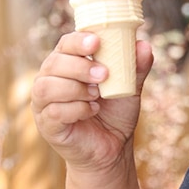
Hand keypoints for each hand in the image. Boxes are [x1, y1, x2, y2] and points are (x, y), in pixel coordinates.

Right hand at [31, 31, 153, 174]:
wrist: (112, 147)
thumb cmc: (116, 112)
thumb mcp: (130, 87)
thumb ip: (136, 67)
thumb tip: (143, 45)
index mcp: (69, 64)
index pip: (65, 44)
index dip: (78, 41)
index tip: (96, 42)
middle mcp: (51, 80)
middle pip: (54, 63)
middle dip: (80, 67)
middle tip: (104, 75)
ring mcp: (45, 103)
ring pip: (47, 86)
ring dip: (76, 88)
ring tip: (97, 95)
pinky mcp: (47, 124)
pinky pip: (54, 111)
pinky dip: (76, 109)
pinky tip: (92, 111)